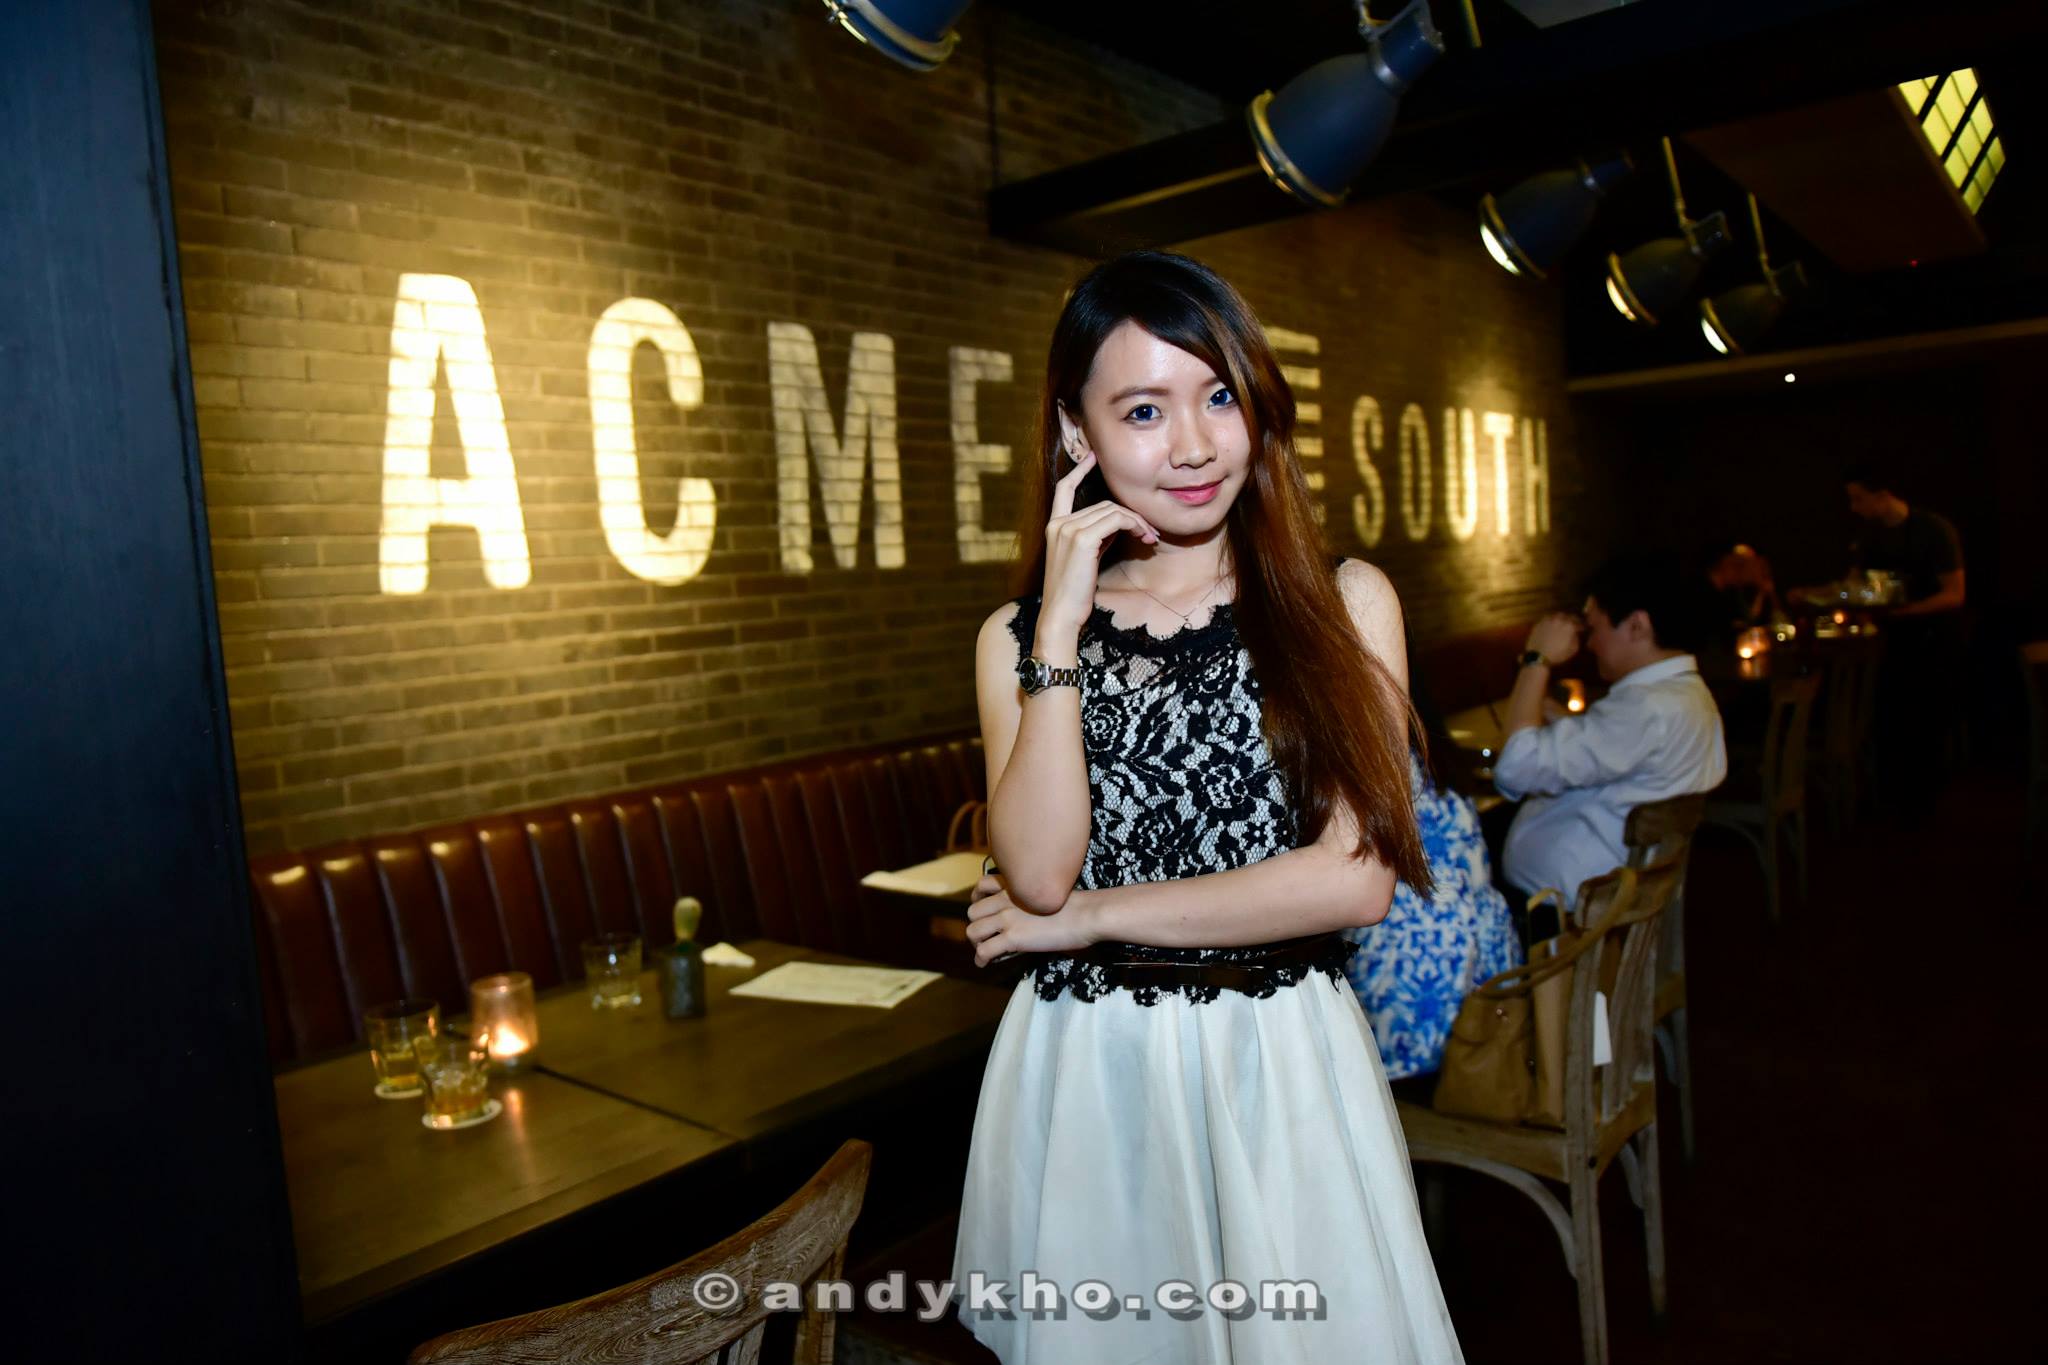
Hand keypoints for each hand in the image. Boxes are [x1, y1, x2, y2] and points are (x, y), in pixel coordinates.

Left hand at [965, 881, 1098, 966]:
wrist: (1086, 914)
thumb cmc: (1076, 906)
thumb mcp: (1045, 894)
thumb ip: (1028, 900)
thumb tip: (1023, 916)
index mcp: (1015, 885)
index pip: (981, 886)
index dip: (978, 900)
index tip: (984, 912)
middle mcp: (1005, 899)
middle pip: (973, 912)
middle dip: (977, 926)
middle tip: (987, 936)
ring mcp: (1007, 918)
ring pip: (973, 931)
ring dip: (978, 943)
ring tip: (986, 950)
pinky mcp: (1013, 937)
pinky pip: (984, 951)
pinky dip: (981, 960)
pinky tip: (985, 964)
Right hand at [1039, 452, 1158, 641]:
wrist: (1061, 616)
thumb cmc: (1074, 594)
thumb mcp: (1085, 560)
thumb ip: (1097, 538)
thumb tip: (1121, 525)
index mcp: (1053, 526)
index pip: (1064, 488)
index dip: (1079, 470)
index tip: (1093, 455)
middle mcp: (1058, 524)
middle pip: (1104, 503)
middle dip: (1131, 514)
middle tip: (1151, 532)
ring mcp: (1067, 529)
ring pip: (1112, 510)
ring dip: (1137, 521)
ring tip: (1150, 537)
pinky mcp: (1081, 539)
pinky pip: (1116, 520)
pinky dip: (1134, 525)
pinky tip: (1144, 537)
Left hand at [1526, 612, 1581, 665]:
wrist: (1538, 656)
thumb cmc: (1558, 654)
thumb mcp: (1573, 649)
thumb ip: (1577, 638)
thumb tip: (1576, 633)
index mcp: (1569, 625)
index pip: (1578, 622)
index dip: (1581, 625)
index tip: (1582, 629)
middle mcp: (1559, 619)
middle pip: (1567, 616)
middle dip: (1571, 620)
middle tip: (1571, 625)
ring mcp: (1548, 620)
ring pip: (1556, 615)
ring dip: (1560, 619)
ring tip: (1561, 624)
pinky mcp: (1539, 623)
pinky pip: (1547, 619)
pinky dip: (1551, 621)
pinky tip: (1551, 626)